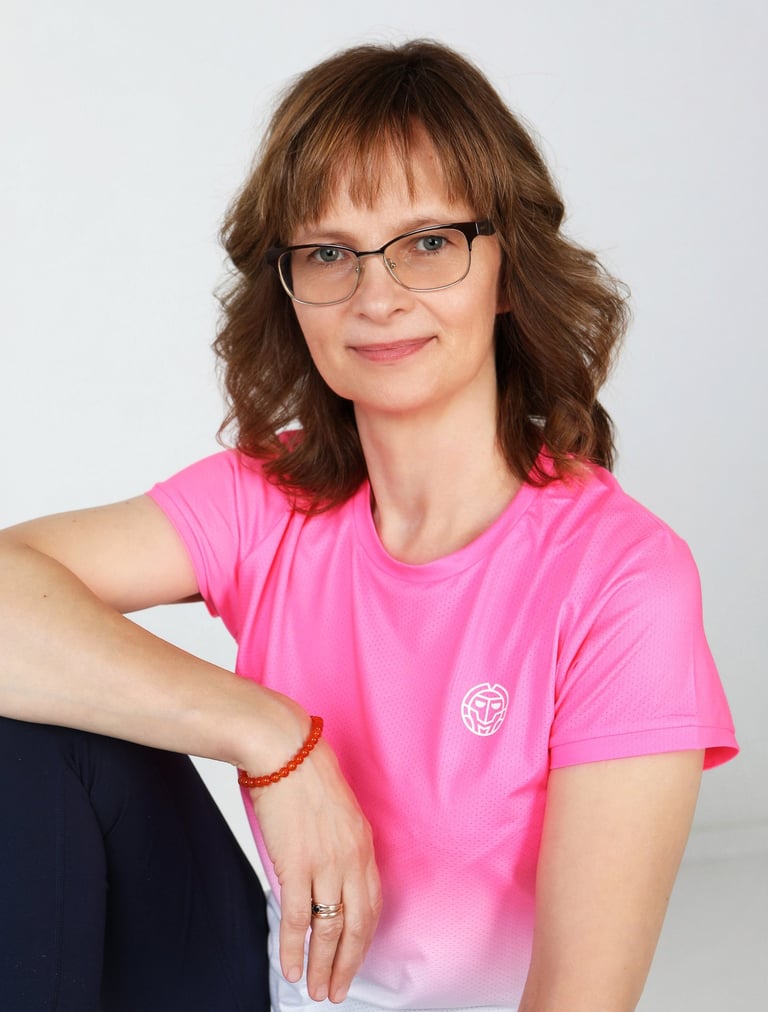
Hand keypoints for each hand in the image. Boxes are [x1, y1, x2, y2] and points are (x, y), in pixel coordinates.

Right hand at [250, 737, 381, 1002]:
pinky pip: (298, 918)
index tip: (355, 958)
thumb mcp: (338, 809)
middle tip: (337, 991)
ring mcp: (326, 863)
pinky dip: (294, 948)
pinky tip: (291, 968)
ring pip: (330, 928)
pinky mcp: (297, 864)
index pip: (372, 903)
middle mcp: (351, 858)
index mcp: (363, 844)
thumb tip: (326, 872)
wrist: (285, 750)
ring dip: (323, 965)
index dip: (364, 938)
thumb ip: (339, 842)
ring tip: (316, 990)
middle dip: (348, 963)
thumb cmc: (305, 772)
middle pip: (357, 925)